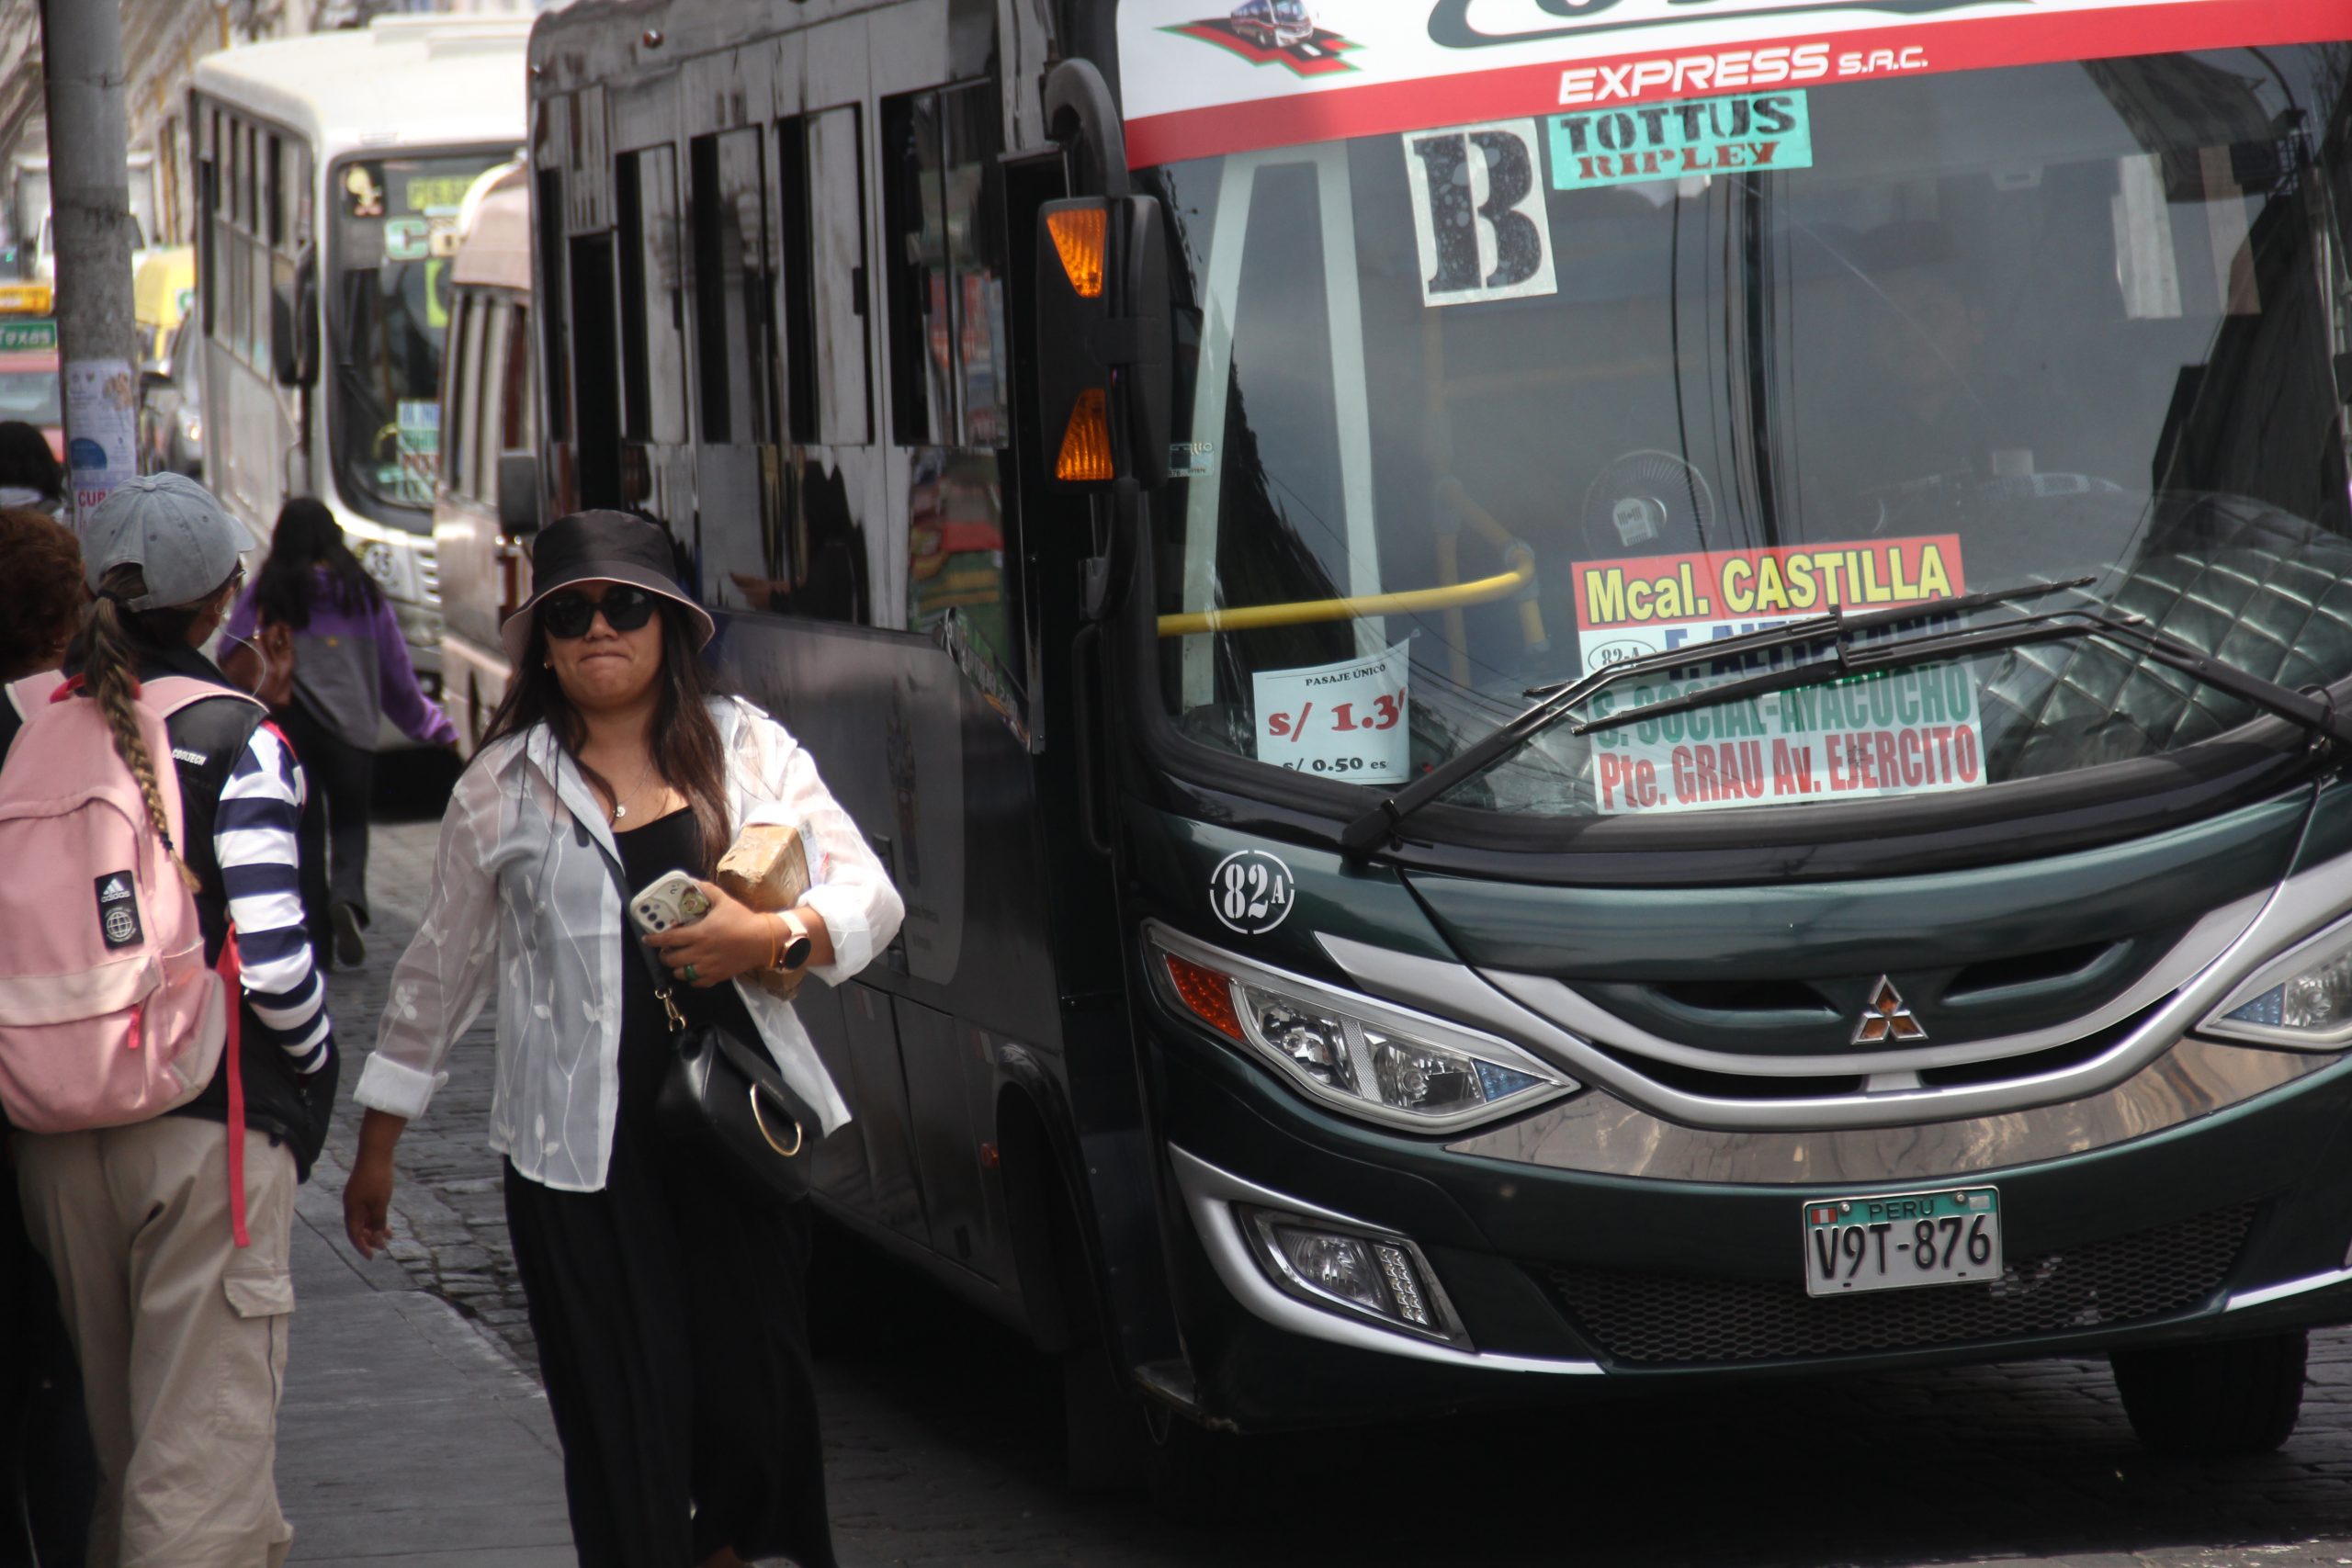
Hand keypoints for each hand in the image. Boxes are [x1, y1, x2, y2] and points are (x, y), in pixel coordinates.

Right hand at [343, 1108, 406, 1258]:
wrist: (376, 1152)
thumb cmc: (378, 1178)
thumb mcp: (380, 1203)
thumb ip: (378, 1222)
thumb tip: (377, 1240)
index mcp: (351, 1209)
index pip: (354, 1234)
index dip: (361, 1246)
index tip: (372, 1257)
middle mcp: (351, 1205)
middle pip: (358, 1228)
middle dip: (369, 1239)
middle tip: (383, 1249)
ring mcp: (357, 1198)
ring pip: (364, 1219)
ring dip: (375, 1229)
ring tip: (388, 1238)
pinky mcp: (365, 1191)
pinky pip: (369, 1210)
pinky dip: (377, 1218)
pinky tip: (387, 1223)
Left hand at [642, 881, 770, 987]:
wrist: (763, 940)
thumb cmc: (742, 919)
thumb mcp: (724, 900)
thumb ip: (706, 890)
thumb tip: (692, 881)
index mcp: (699, 934)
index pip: (668, 939)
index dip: (654, 939)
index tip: (647, 938)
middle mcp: (700, 953)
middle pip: (671, 959)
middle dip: (664, 955)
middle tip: (666, 949)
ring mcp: (708, 967)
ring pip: (681, 974)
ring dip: (676, 967)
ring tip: (679, 960)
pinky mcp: (717, 977)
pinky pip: (697, 983)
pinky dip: (692, 978)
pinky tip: (694, 970)